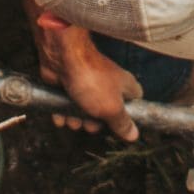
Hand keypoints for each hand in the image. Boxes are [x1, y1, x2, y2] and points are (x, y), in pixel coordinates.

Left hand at [34, 10, 141, 139]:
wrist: (63, 58)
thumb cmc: (92, 80)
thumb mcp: (111, 108)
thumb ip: (122, 123)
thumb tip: (134, 135)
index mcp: (124, 87)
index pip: (134, 104)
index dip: (127, 117)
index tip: (118, 126)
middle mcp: (108, 85)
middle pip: (105, 113)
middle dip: (94, 123)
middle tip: (89, 123)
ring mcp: (88, 84)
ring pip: (84, 110)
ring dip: (76, 120)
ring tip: (72, 118)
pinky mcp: (70, 85)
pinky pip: (68, 104)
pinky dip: (63, 112)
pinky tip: (60, 116)